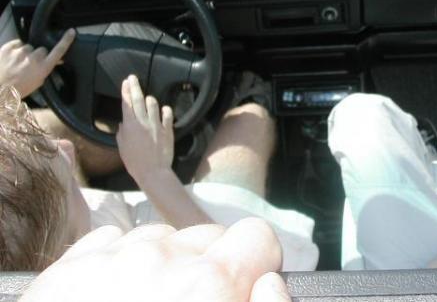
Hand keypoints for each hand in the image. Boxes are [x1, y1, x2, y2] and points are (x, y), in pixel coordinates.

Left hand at [0, 29, 74, 97]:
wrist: (1, 89)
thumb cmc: (20, 88)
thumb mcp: (38, 81)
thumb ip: (46, 68)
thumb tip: (55, 61)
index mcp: (43, 68)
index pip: (58, 51)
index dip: (66, 40)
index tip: (71, 32)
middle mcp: (33, 58)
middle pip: (42, 49)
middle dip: (38, 54)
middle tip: (30, 63)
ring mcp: (20, 52)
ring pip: (28, 47)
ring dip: (25, 53)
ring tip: (18, 62)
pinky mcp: (8, 48)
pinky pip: (17, 43)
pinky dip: (16, 49)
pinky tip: (12, 58)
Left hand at [20, 219, 290, 301]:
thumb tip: (270, 282)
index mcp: (210, 285)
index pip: (257, 236)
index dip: (256, 263)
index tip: (242, 286)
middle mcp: (163, 258)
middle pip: (210, 236)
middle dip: (209, 266)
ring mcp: (113, 256)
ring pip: (163, 237)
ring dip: (164, 265)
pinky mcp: (72, 264)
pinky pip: (115, 243)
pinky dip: (121, 264)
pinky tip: (114, 301)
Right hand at [116, 75, 173, 183]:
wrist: (153, 171)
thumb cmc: (135, 162)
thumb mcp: (122, 148)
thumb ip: (122, 133)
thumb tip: (123, 124)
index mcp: (130, 126)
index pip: (127, 104)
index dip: (126, 91)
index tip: (125, 82)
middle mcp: (144, 122)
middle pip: (139, 99)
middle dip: (135, 86)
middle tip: (133, 78)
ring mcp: (157, 124)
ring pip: (154, 104)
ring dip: (150, 100)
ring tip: (148, 99)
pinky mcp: (168, 130)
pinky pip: (168, 114)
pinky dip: (166, 110)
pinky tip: (164, 109)